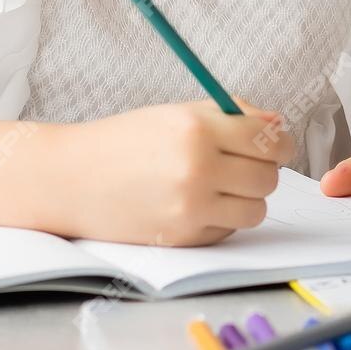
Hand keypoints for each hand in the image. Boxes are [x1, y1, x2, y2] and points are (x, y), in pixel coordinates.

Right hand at [49, 101, 294, 244]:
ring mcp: (190, 207)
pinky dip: (222, 219)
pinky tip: (197, 204)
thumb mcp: (178, 113)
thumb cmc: (125, 142)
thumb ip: (233, 115)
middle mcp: (198, 168)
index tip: (274, 146)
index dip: (279, 144)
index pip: (270, 141)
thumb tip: (278, 126)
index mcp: (198, 129)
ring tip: (220, 187)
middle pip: (268, 177)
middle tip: (241, 165)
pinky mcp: (182, 236)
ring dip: (246, 199)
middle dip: (262, 170)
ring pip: (256, 209)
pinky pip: (229, 230)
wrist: (71, 179)